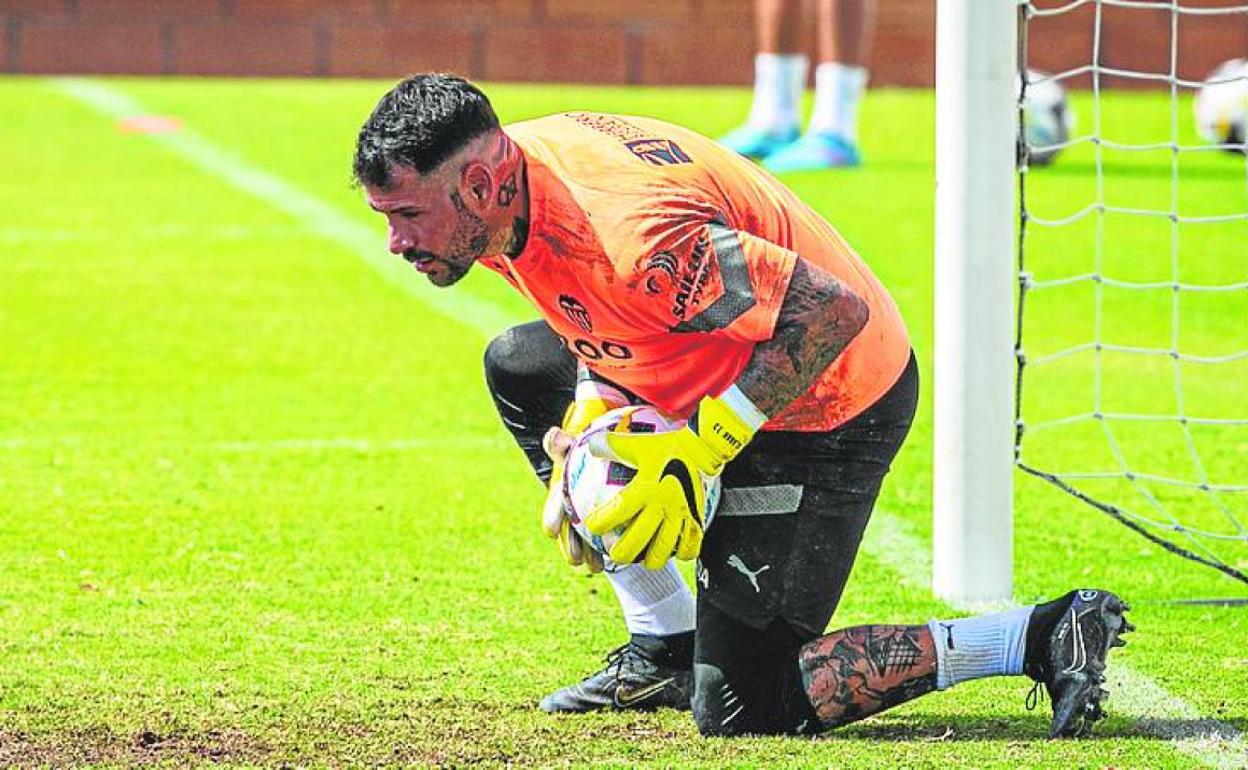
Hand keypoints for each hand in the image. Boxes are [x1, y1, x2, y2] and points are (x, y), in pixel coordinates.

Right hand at [540, 399, 608, 571]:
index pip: (555, 505)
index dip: (553, 517)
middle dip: (571, 546)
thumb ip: (564, 441)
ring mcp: (591, 517)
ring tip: (596, 566)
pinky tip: (627, 559)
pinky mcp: (610, 523)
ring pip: (588, 539)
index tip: (551, 530)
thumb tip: (552, 435)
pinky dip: (616, 547)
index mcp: (564, 491)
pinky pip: (611, 537)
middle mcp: (574, 508)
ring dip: (590, 554)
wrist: (609, 452)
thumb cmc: (589, 448)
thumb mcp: (577, 443)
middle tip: (575, 559)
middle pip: (570, 530)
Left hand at [583, 392, 759, 568]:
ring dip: (650, 559)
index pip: (617, 512)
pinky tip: (674, 552)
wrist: (702, 448)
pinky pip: (690, 547)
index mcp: (644, 489)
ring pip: (663, 550)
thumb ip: (612, 446)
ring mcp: (681, 515)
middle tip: (614, 554)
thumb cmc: (666, 446)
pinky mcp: (697, 519)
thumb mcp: (637, 444)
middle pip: (637, 541)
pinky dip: (681, 554)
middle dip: (621, 553)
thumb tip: (590, 446)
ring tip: (642, 559)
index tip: (591, 526)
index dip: (600, 523)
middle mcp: (662, 506)